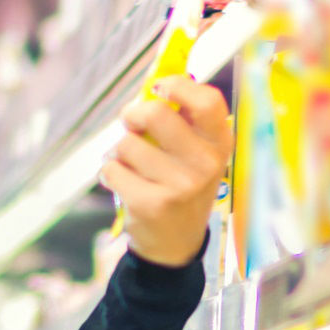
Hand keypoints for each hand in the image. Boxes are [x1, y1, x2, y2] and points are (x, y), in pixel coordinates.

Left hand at [104, 77, 229, 267]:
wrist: (175, 245)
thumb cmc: (180, 186)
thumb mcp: (195, 154)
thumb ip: (182, 120)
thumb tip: (155, 84)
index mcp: (219, 144)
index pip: (208, 101)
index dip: (177, 86)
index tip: (158, 88)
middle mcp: (206, 164)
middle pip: (156, 114)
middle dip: (134, 115)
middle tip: (132, 124)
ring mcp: (180, 186)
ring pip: (127, 143)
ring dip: (121, 152)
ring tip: (133, 168)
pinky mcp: (152, 204)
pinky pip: (112, 169)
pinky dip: (110, 173)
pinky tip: (125, 185)